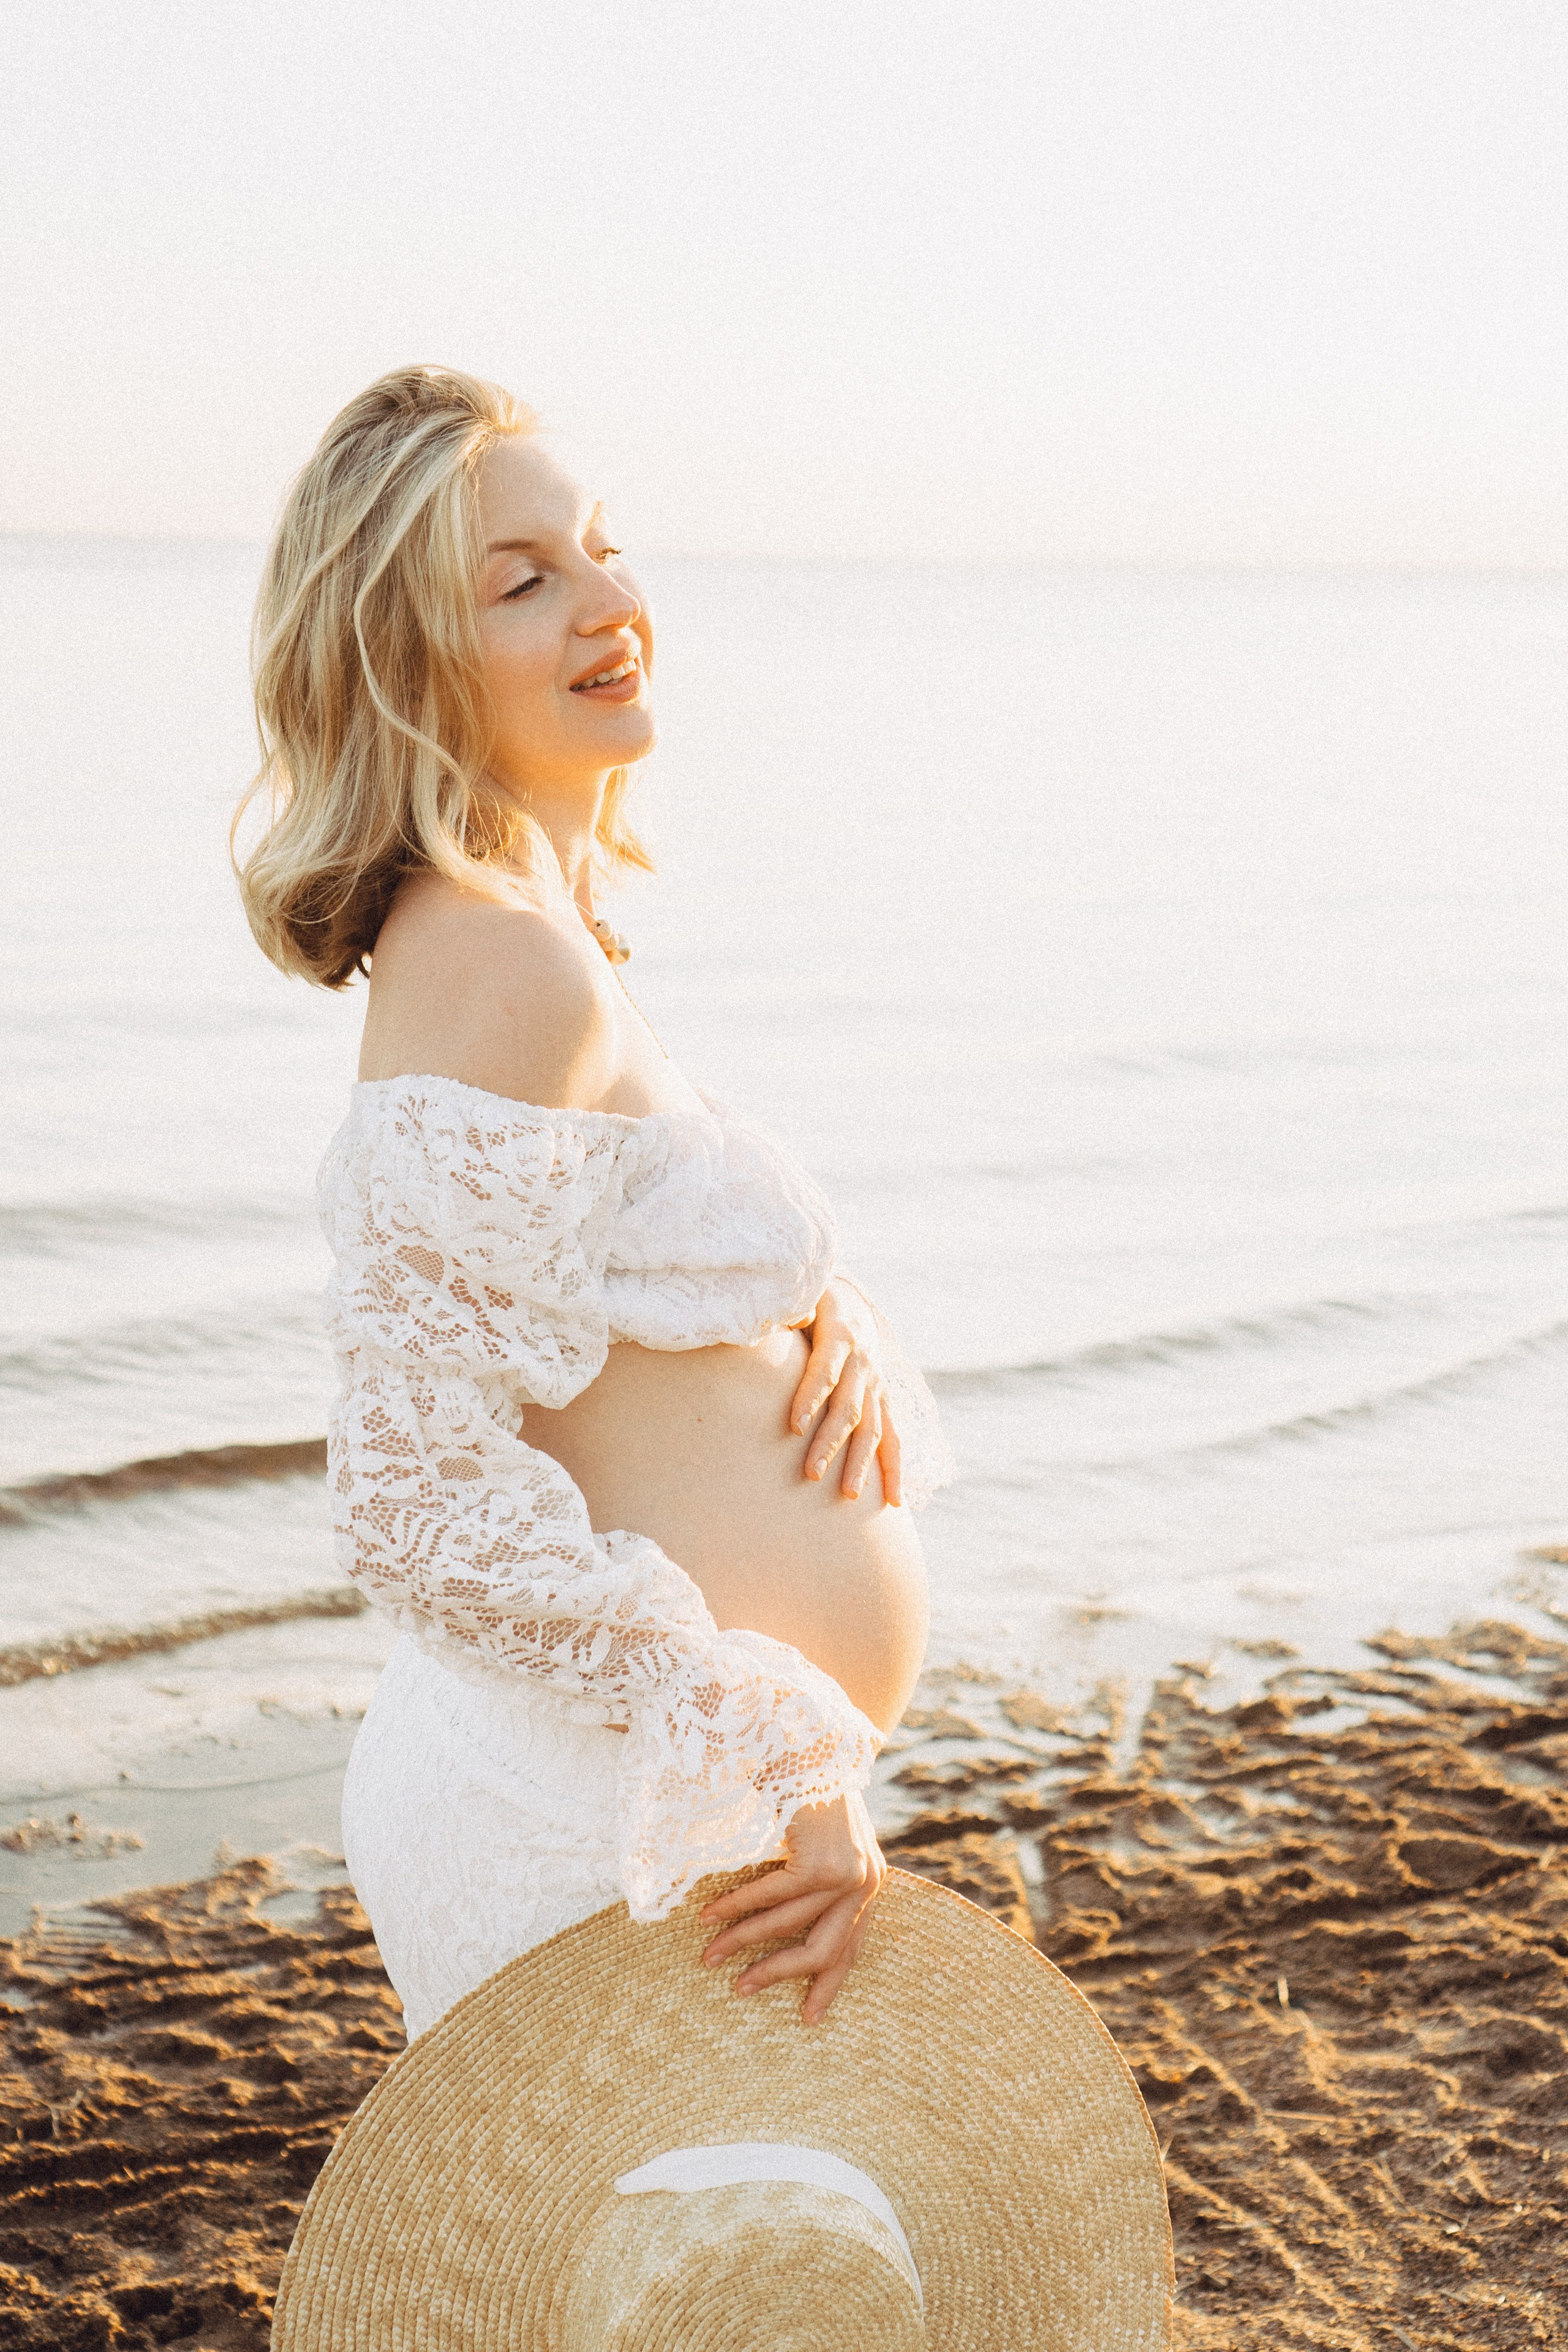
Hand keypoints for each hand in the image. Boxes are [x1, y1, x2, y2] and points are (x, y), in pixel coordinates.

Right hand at [698, 1791, 886, 2024]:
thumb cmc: (806, 1789)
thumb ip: (819, 1881)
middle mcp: (866, 1881)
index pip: (851, 1947)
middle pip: (823, 1950)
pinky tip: (710, 1916)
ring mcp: (846, 1873)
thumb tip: (790, 1930)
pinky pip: (771, 1897)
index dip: (828, 1984)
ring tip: (709, 1955)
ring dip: (742, 1941)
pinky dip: (737, 1907)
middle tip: (742, 1991)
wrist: (804, 1741)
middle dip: (778, 1974)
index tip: (808, 2018)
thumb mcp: (822, 1843)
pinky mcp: (820, 1862)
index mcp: (869, 1881)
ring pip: (787, 1926)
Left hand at [789, 1281, 902, 1504]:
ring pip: (873, 1427)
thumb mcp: (799, 1298)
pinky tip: (894, 1503)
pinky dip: (893, 1469)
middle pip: (849, 1407)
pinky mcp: (883, 1401)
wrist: (851, 1301)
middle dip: (830, 1441)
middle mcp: (864, 1363)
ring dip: (860, 1462)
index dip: (810, 1396)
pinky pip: (893, 1438)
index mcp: (841, 1335)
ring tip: (847, 1495)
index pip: (825, 1370)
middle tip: (810, 1473)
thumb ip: (786, 1312)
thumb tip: (775, 1320)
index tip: (794, 1426)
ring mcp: (877, 1384)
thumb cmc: (812, 1302)